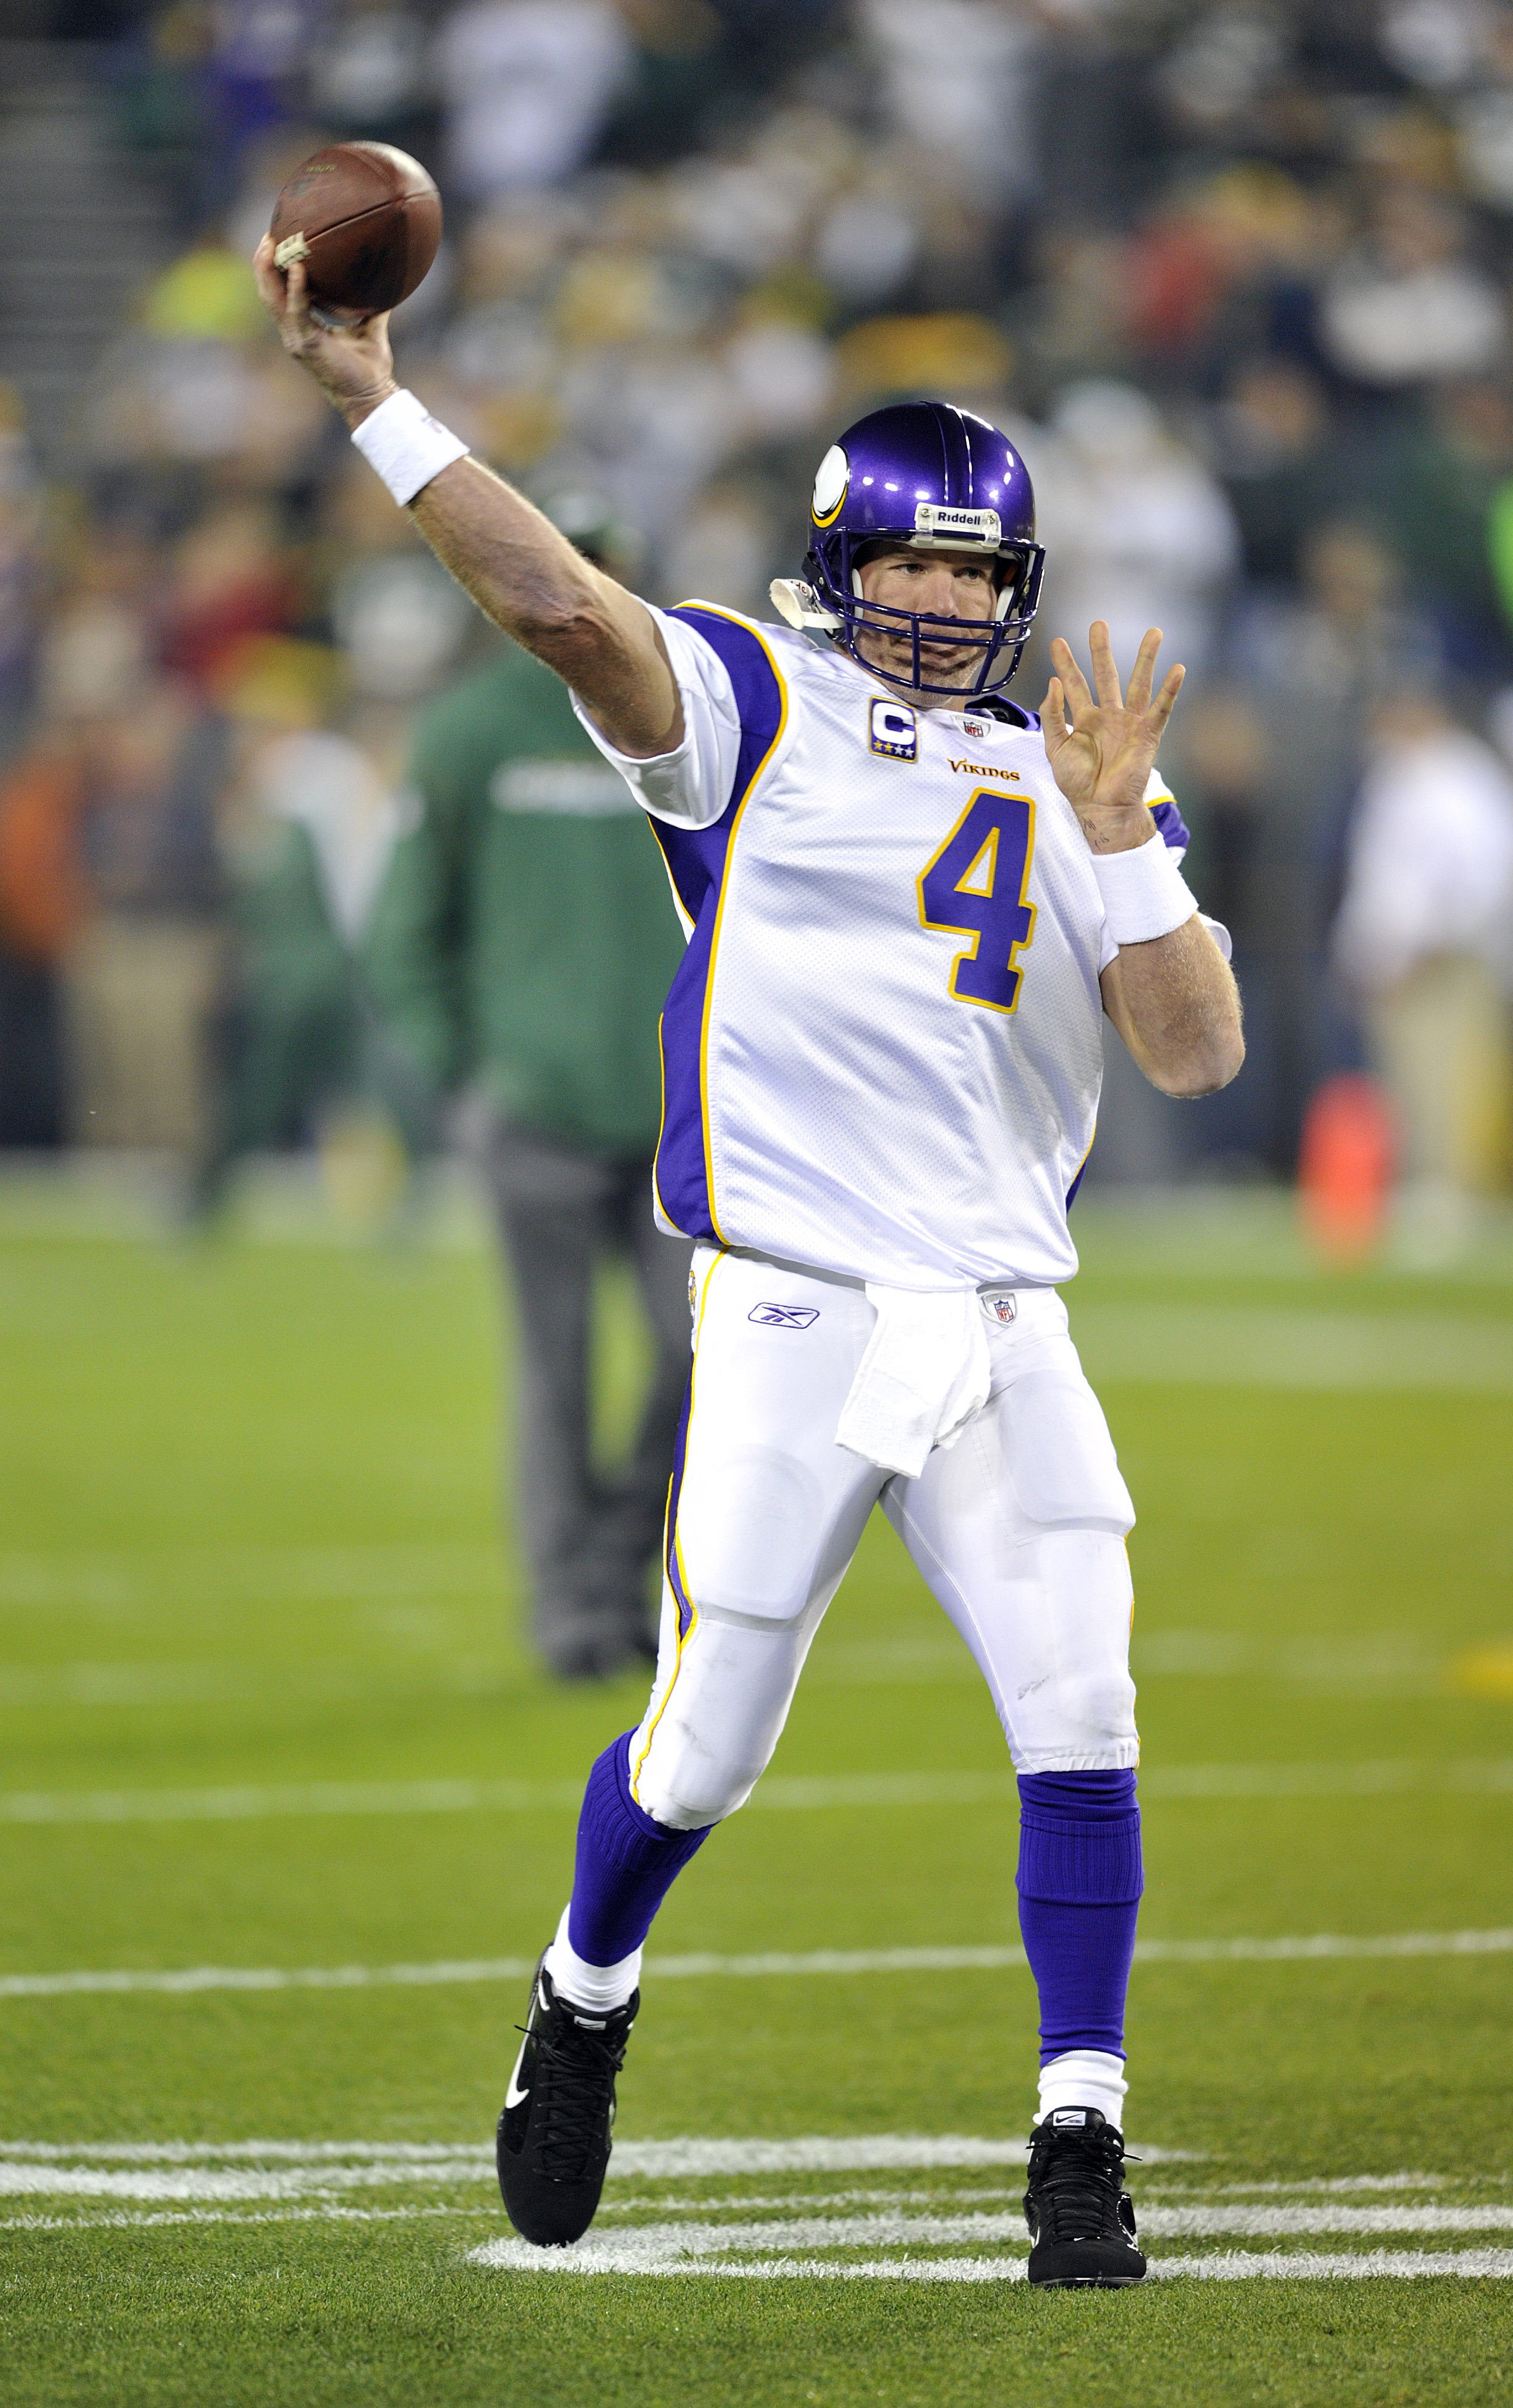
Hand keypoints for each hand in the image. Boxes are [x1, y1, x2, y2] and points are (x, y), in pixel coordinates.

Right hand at [252, 236, 396, 427]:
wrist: (372, 396)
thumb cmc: (370, 367)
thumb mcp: (370, 327)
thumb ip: (371, 304)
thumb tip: (387, 280)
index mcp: (301, 326)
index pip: (278, 292)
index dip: (272, 267)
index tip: (276, 240)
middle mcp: (292, 331)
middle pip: (267, 290)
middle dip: (263, 262)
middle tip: (269, 233)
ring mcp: (295, 338)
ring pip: (272, 298)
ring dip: (269, 269)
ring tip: (273, 241)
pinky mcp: (305, 345)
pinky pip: (296, 311)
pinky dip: (296, 289)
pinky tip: (299, 268)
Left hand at [1040, 622, 1184, 853]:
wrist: (1100, 807)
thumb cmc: (1077, 783)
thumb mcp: (1055, 748)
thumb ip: (1052, 716)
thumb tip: (1053, 684)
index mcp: (1085, 720)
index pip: (1074, 685)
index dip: (1066, 664)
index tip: (1057, 642)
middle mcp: (1109, 716)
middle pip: (1107, 675)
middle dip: (1102, 650)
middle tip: (1099, 624)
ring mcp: (1130, 723)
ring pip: (1139, 684)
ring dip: (1146, 658)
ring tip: (1154, 632)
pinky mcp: (1148, 735)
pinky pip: (1161, 709)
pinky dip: (1169, 690)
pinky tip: (1177, 670)